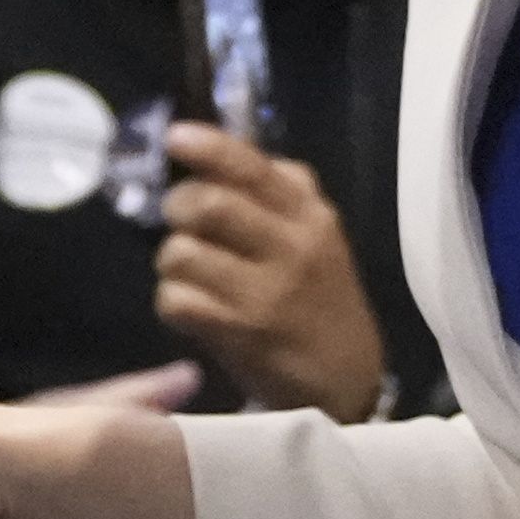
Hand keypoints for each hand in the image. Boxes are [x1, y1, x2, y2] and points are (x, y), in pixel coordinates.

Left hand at [150, 126, 387, 417]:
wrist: (348, 382)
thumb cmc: (320, 301)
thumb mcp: (318, 238)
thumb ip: (278, 196)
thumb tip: (217, 153)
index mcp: (310, 215)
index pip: (253, 167)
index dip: (208, 147)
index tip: (174, 136)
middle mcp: (291, 247)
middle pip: (208, 204)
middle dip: (177, 207)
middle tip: (180, 221)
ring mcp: (265, 293)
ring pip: (181, 253)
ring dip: (171, 262)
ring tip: (189, 274)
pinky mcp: (241, 334)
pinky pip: (176, 301)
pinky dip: (172, 302)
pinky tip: (193, 311)